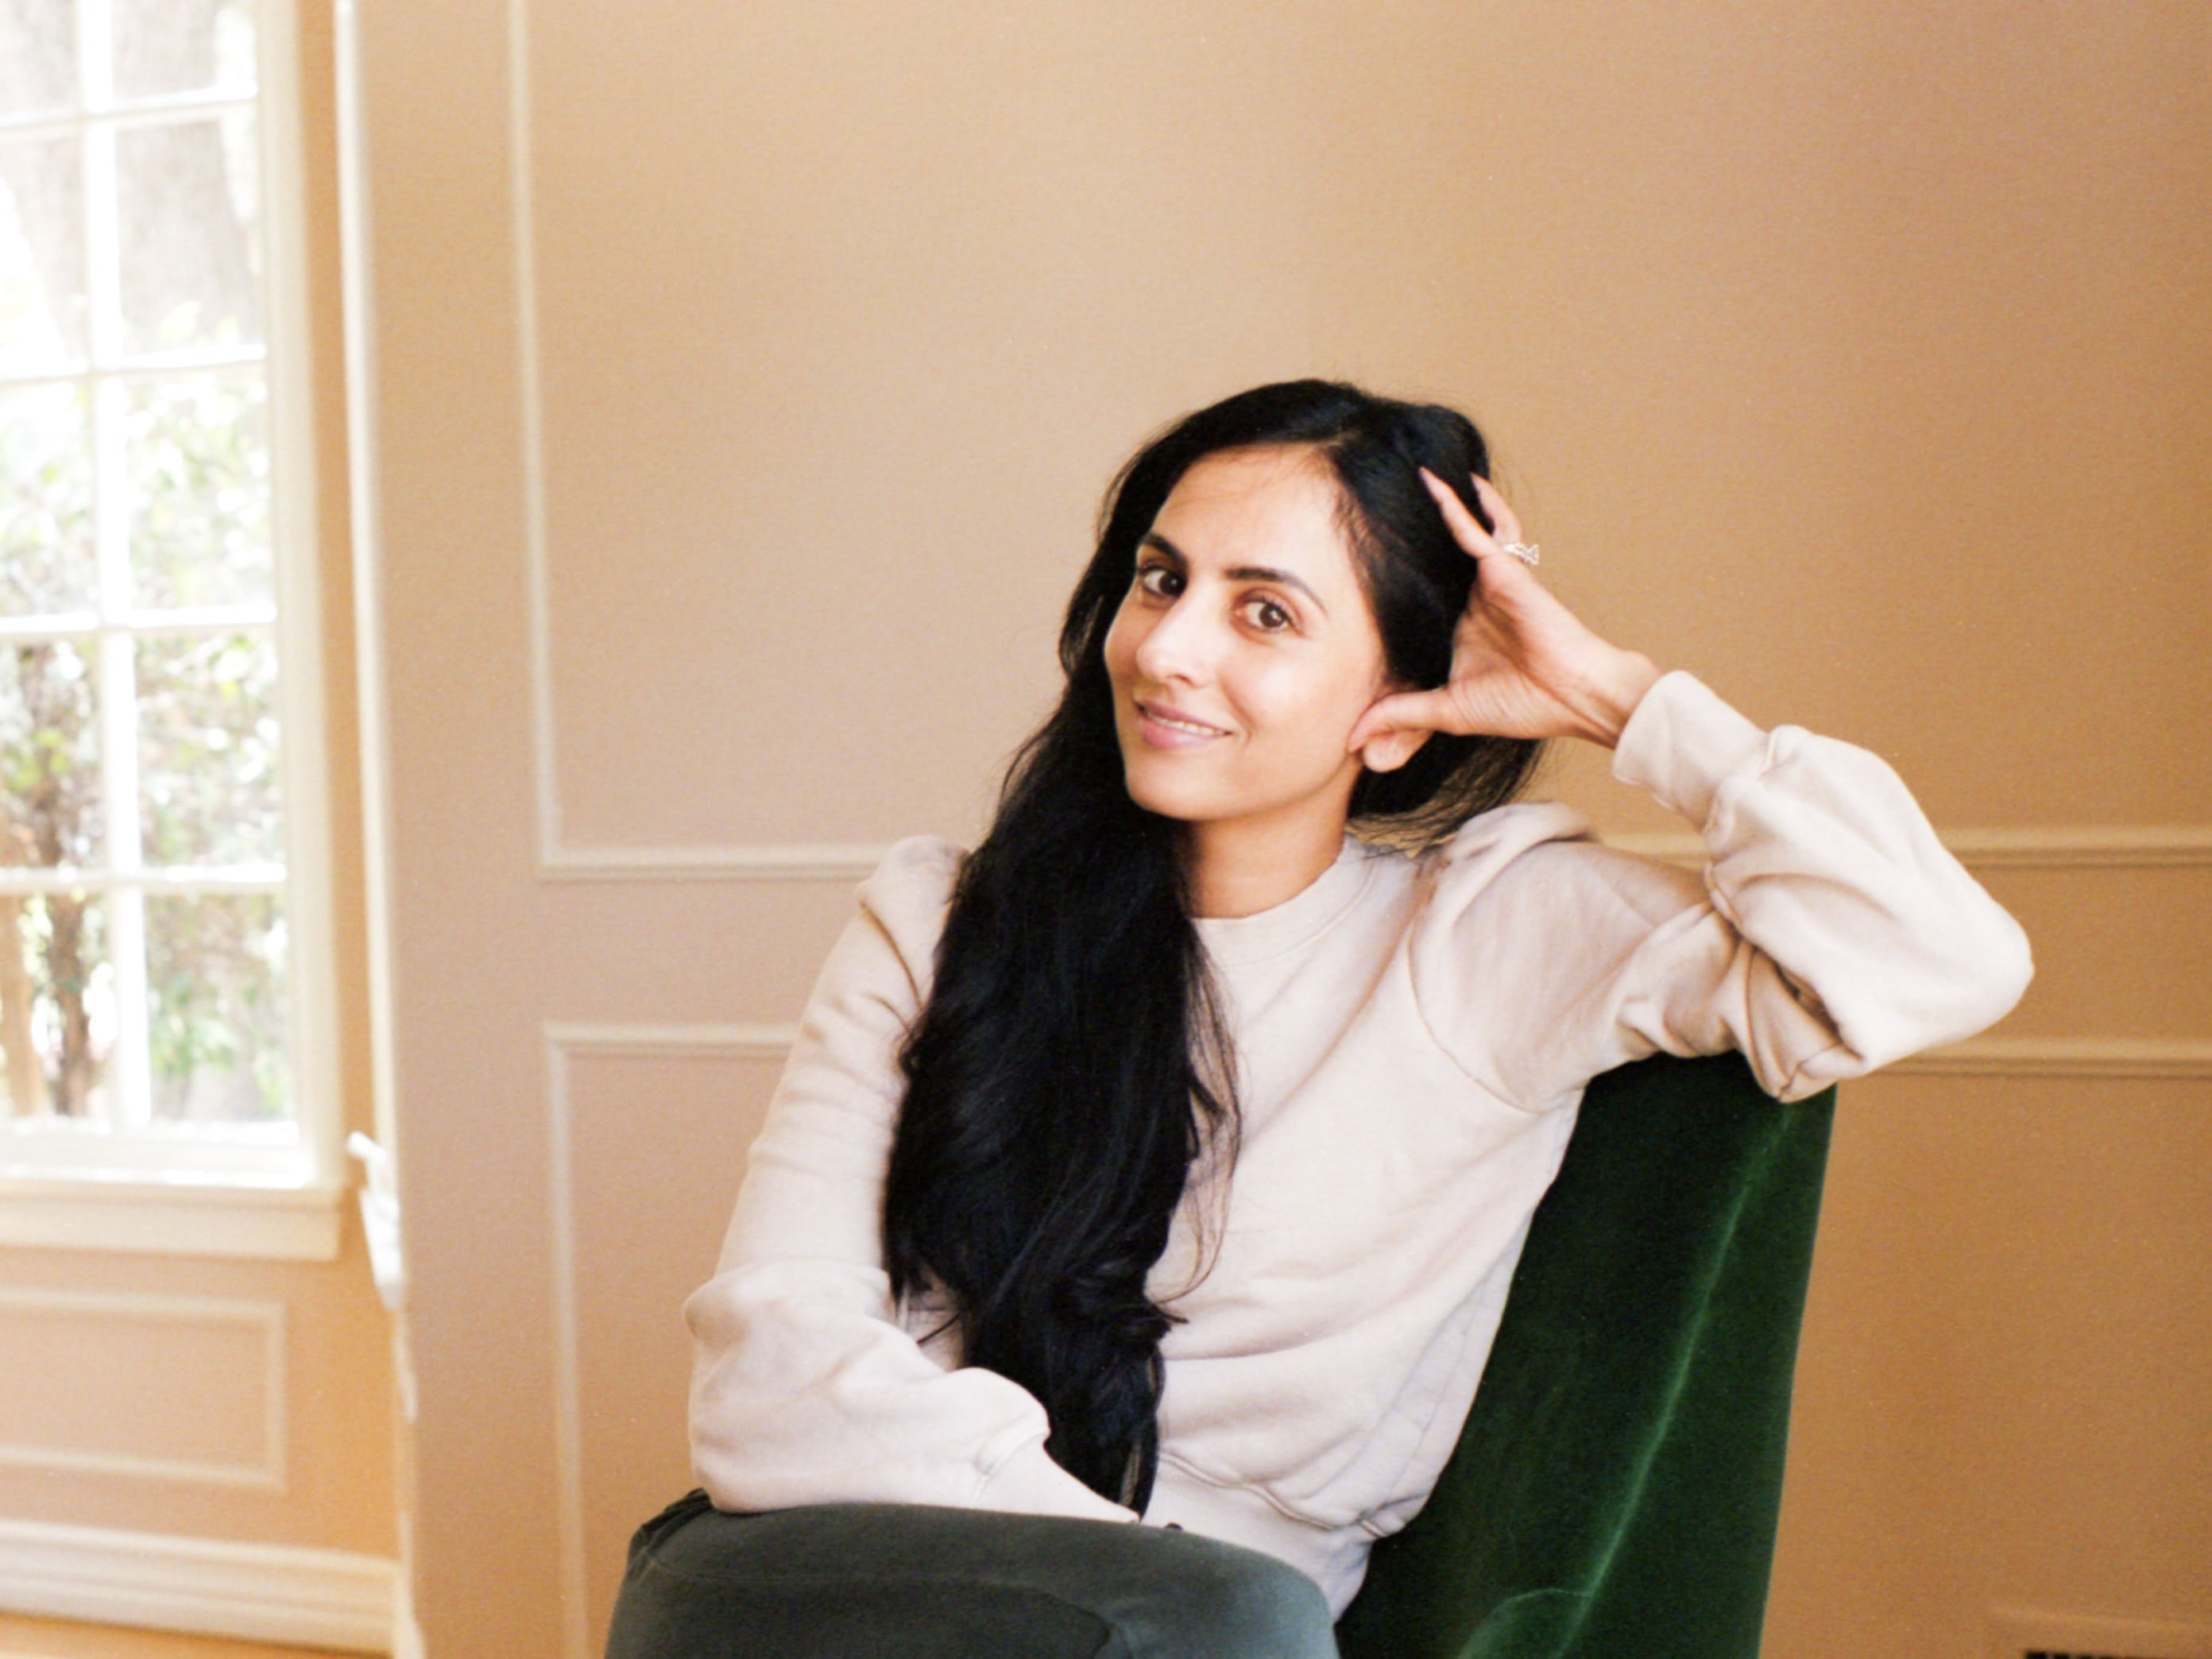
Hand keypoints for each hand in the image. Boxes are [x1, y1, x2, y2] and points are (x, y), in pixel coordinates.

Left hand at [1347, 472, 1662, 755]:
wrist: (1574, 698)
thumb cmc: (1524, 704)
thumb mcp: (1447, 711)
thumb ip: (1400, 715)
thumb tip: (1353, 737)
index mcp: (1460, 629)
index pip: (1421, 598)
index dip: (1394, 585)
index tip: (1351, 570)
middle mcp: (1473, 601)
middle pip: (1436, 559)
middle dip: (1413, 533)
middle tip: (1373, 503)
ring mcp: (1489, 582)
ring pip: (1457, 535)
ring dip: (1439, 505)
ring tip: (1411, 473)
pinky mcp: (1504, 571)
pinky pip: (1477, 531)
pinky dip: (1456, 507)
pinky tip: (1433, 482)